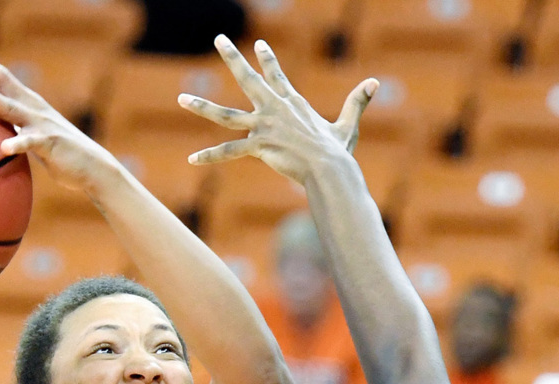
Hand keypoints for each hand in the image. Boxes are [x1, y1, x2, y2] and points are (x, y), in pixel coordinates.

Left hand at [0, 37, 120, 194]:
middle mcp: (33, 107)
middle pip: (2, 79)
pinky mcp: (51, 143)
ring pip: (12, 108)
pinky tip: (5, 147)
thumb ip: (13, 127)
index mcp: (27, 103)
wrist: (94, 167)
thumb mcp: (33, 135)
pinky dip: (18, 143)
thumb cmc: (59, 153)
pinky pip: (32, 143)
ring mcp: (42, 124)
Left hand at [178, 35, 376, 183]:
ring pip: (225, 115)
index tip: (259, 44)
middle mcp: (274, 109)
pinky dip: (210, 156)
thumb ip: (357, 102)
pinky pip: (229, 152)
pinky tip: (192, 159)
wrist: (329, 169)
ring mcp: (263, 126)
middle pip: (248, 78)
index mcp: (293, 103)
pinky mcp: (258, 145)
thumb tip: (376, 82)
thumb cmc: (339, 151)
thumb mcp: (348, 125)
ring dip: (202, 106)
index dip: (268, 58)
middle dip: (232, 57)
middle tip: (219, 39)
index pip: (277, 75)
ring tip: (181, 98)